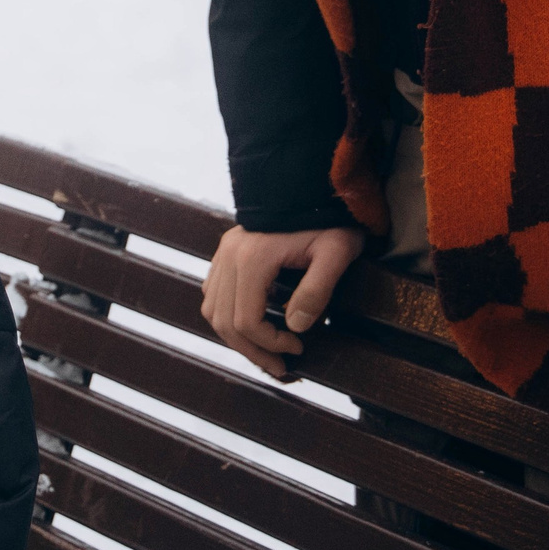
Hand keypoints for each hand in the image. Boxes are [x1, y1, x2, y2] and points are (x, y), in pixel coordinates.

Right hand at [200, 225, 365, 377]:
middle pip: (224, 321)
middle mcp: (230, 255)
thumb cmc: (328, 217)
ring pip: (212, 309)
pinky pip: (213, 292)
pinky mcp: (226, 251)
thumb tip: (296, 327)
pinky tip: (252, 322)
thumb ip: (317, 290)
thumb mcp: (336, 252)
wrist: (309, 182)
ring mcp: (224, 252)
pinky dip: (227, 314)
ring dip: (236, 337)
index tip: (298, 349)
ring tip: (265, 351)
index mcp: (254, 258)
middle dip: (252, 350)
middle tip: (280, 367)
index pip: (246, 320)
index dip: (270, 344)